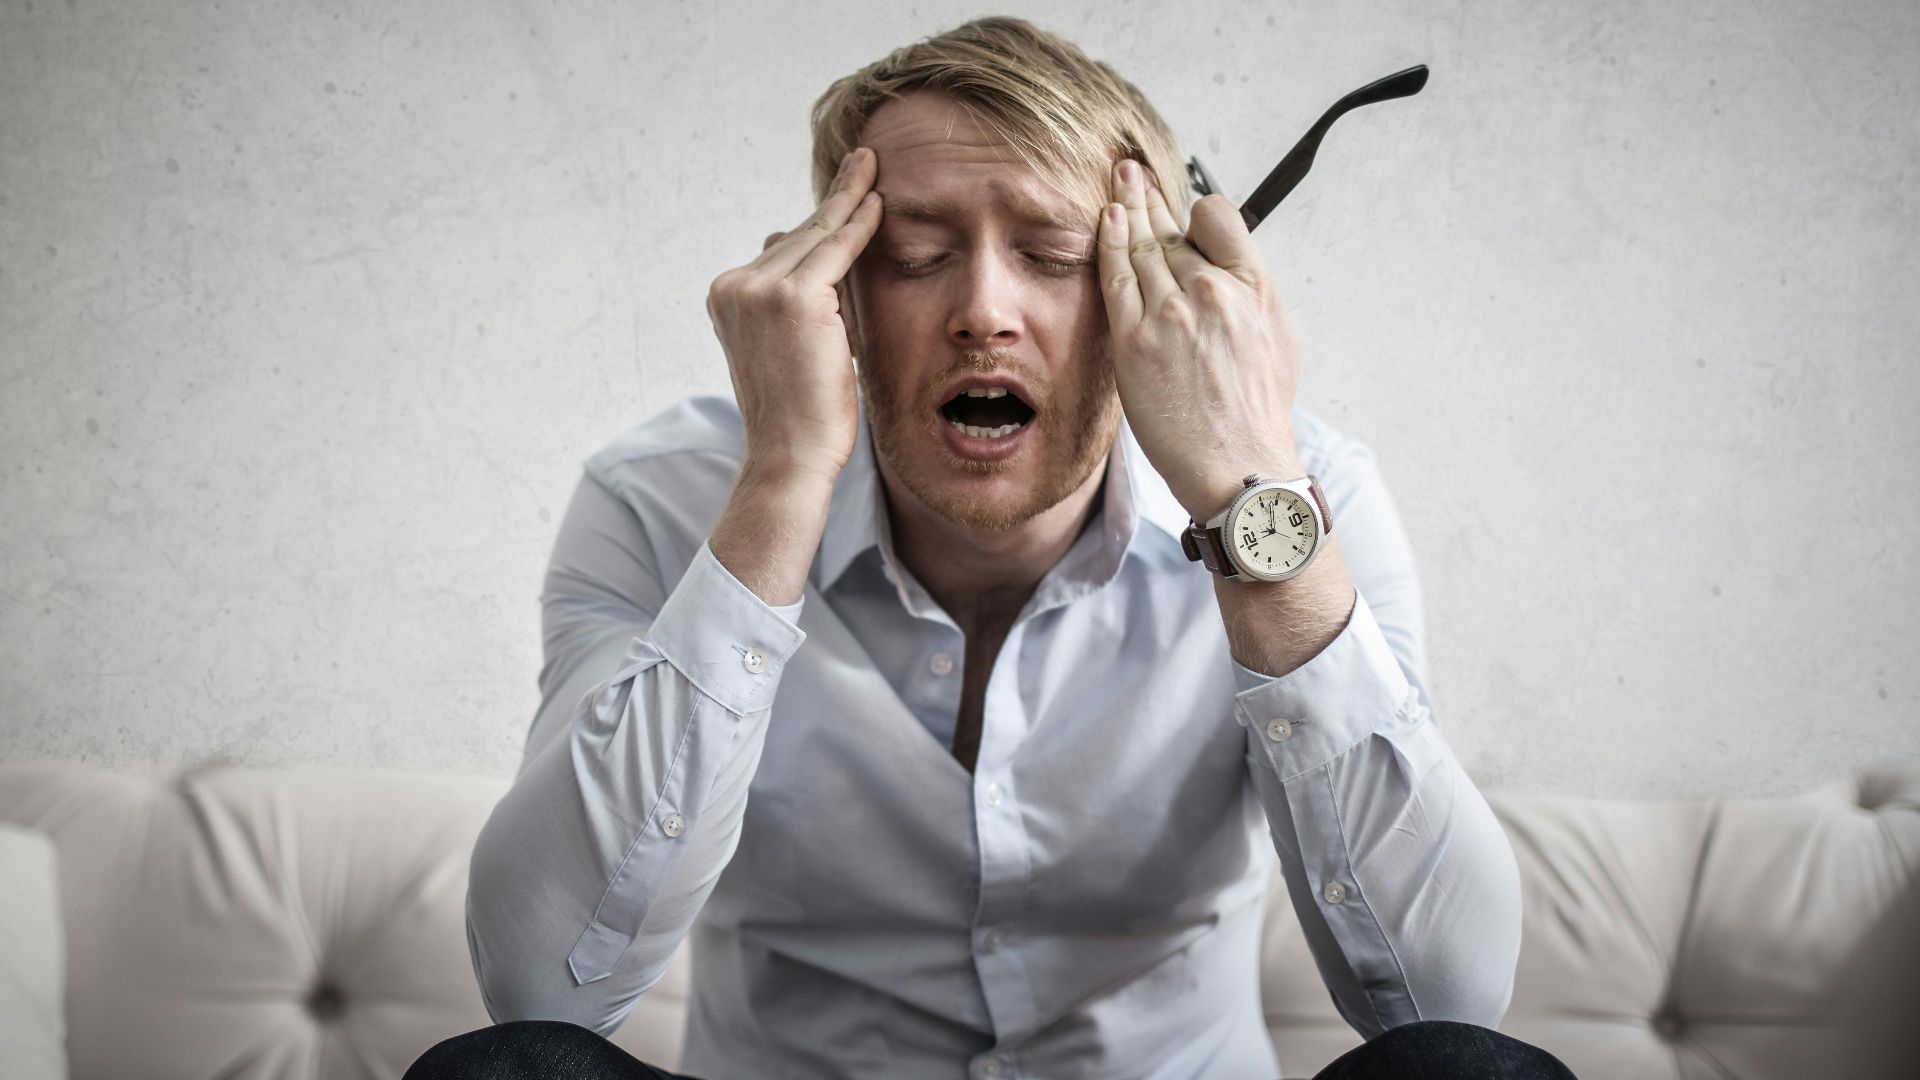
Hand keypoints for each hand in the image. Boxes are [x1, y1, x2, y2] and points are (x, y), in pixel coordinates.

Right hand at [706, 147, 882, 482]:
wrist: (790, 455)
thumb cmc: (800, 413)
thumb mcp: (790, 347)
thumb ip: (797, 301)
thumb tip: (803, 251)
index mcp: (727, 297)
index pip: (781, 251)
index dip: (815, 223)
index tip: (841, 191)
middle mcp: (734, 286)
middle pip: (797, 237)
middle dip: (833, 203)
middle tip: (862, 162)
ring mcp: (758, 290)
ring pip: (815, 239)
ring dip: (848, 202)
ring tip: (870, 165)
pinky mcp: (792, 298)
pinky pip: (835, 251)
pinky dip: (859, 226)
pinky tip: (878, 202)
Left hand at [1095, 158, 1304, 520]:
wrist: (1239, 464)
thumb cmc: (1257, 411)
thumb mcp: (1275, 338)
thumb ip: (1248, 294)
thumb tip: (1226, 268)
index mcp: (1250, 287)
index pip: (1216, 218)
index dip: (1196, 212)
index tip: (1182, 211)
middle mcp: (1211, 290)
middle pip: (1171, 230)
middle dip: (1148, 197)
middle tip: (1131, 171)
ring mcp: (1170, 313)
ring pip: (1141, 246)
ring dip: (1125, 210)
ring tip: (1116, 184)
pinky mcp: (1135, 340)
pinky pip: (1116, 277)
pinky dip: (1108, 243)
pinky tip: (1105, 219)